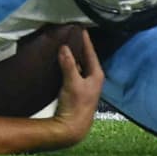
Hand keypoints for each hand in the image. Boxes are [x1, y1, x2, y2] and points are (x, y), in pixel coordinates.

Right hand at [50, 30, 103, 145]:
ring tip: (63, 42)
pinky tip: (59, 60)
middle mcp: (93, 78)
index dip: (85, 39)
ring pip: (78, 64)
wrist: (71, 129)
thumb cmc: (76, 106)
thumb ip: (69, 64)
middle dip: (78, 45)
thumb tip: (64, 47)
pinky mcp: (76, 89)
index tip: (79, 26)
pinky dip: (67, 64)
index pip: (91, 52)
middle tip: (68, 32)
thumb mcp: (72, 83)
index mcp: (96, 75)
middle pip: (85, 57)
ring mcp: (84, 84)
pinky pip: (72, 70)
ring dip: (72, 55)